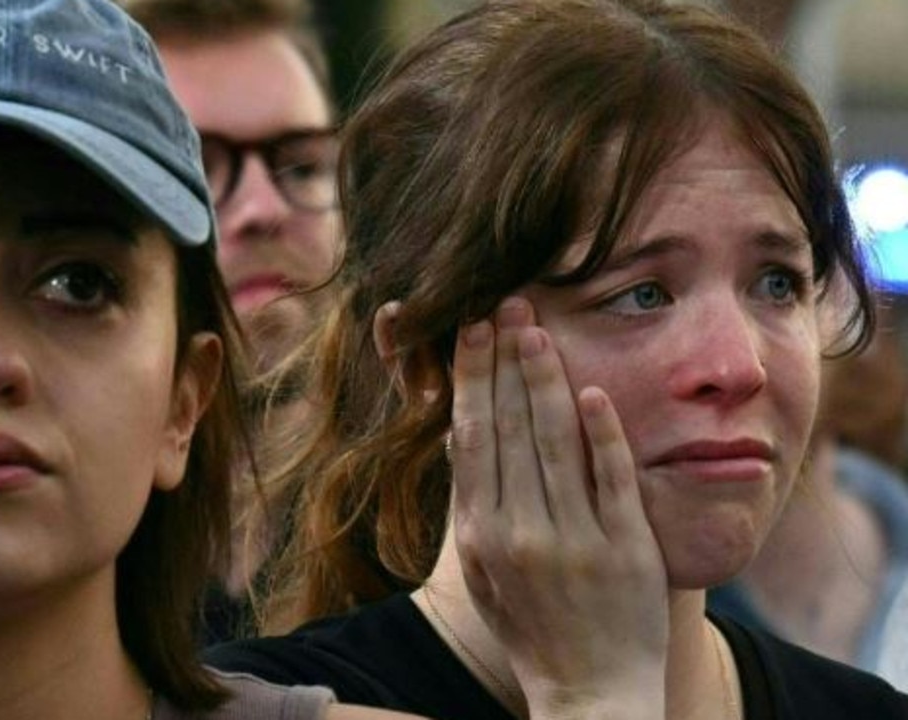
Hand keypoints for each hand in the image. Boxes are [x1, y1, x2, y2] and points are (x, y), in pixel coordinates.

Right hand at [450, 297, 668, 718]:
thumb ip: (474, 507)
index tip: (470, 332)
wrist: (588, 692)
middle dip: (504, 360)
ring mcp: (575, 540)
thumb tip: (460, 437)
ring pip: (555, 443)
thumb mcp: (485, 573)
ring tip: (537, 329)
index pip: (473, 438)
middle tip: (503, 305)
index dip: (472, 380)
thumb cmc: (530, 628)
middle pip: (510, 428)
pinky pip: (611, 480)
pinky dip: (603, 434)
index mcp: (483, 536)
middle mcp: (521, 532)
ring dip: (546, 380)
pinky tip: (595, 391)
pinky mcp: (625, 550)